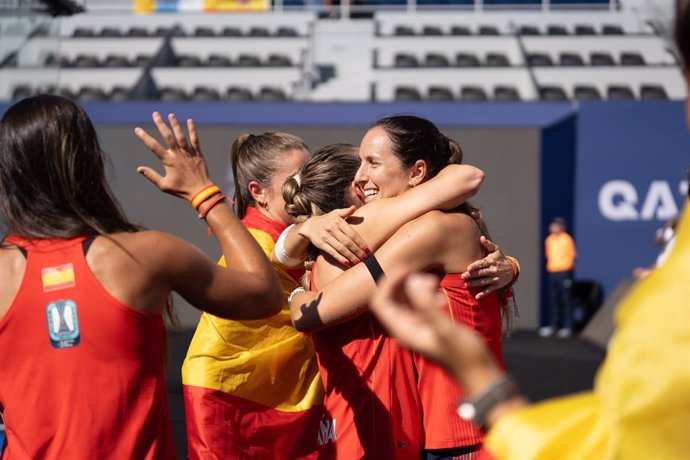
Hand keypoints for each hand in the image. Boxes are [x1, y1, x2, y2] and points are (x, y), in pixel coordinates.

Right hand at [135, 112, 211, 200]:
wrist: (200, 191)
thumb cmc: (181, 190)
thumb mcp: (164, 185)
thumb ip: (151, 176)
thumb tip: (139, 169)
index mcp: (168, 161)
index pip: (153, 146)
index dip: (144, 137)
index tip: (137, 129)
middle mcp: (178, 154)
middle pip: (167, 136)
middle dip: (160, 124)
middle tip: (155, 114)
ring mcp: (188, 152)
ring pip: (181, 135)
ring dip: (175, 124)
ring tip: (170, 115)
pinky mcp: (198, 153)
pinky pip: (195, 139)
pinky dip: (192, 130)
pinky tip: (189, 121)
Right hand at [299, 206, 368, 264]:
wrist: (310, 225)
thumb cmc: (327, 220)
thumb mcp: (335, 213)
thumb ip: (346, 211)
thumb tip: (354, 207)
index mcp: (338, 221)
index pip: (352, 233)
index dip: (360, 242)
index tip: (367, 249)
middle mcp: (332, 229)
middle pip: (348, 242)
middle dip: (358, 251)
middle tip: (365, 258)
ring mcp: (326, 237)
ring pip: (341, 248)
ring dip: (351, 256)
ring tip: (359, 262)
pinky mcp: (321, 244)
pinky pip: (332, 252)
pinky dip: (340, 258)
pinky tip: (348, 263)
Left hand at [370, 267, 499, 391]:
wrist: (479, 372)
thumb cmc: (464, 355)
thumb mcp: (445, 329)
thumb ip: (426, 306)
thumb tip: (411, 281)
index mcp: (403, 330)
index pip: (381, 302)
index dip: (389, 283)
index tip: (408, 270)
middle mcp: (405, 328)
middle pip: (392, 297)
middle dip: (405, 283)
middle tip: (428, 277)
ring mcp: (416, 326)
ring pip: (406, 299)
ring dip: (417, 288)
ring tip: (435, 285)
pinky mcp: (427, 324)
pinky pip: (418, 304)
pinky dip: (426, 296)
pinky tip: (440, 298)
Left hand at [461, 236, 514, 298]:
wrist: (512, 269)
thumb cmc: (500, 258)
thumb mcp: (496, 250)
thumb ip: (488, 244)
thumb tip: (481, 237)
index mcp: (491, 262)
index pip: (482, 264)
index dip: (475, 266)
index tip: (468, 268)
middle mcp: (493, 270)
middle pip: (481, 273)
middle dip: (472, 275)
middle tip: (463, 276)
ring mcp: (494, 278)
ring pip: (483, 282)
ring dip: (475, 284)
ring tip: (466, 284)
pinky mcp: (496, 285)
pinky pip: (489, 290)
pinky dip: (483, 294)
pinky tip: (477, 297)